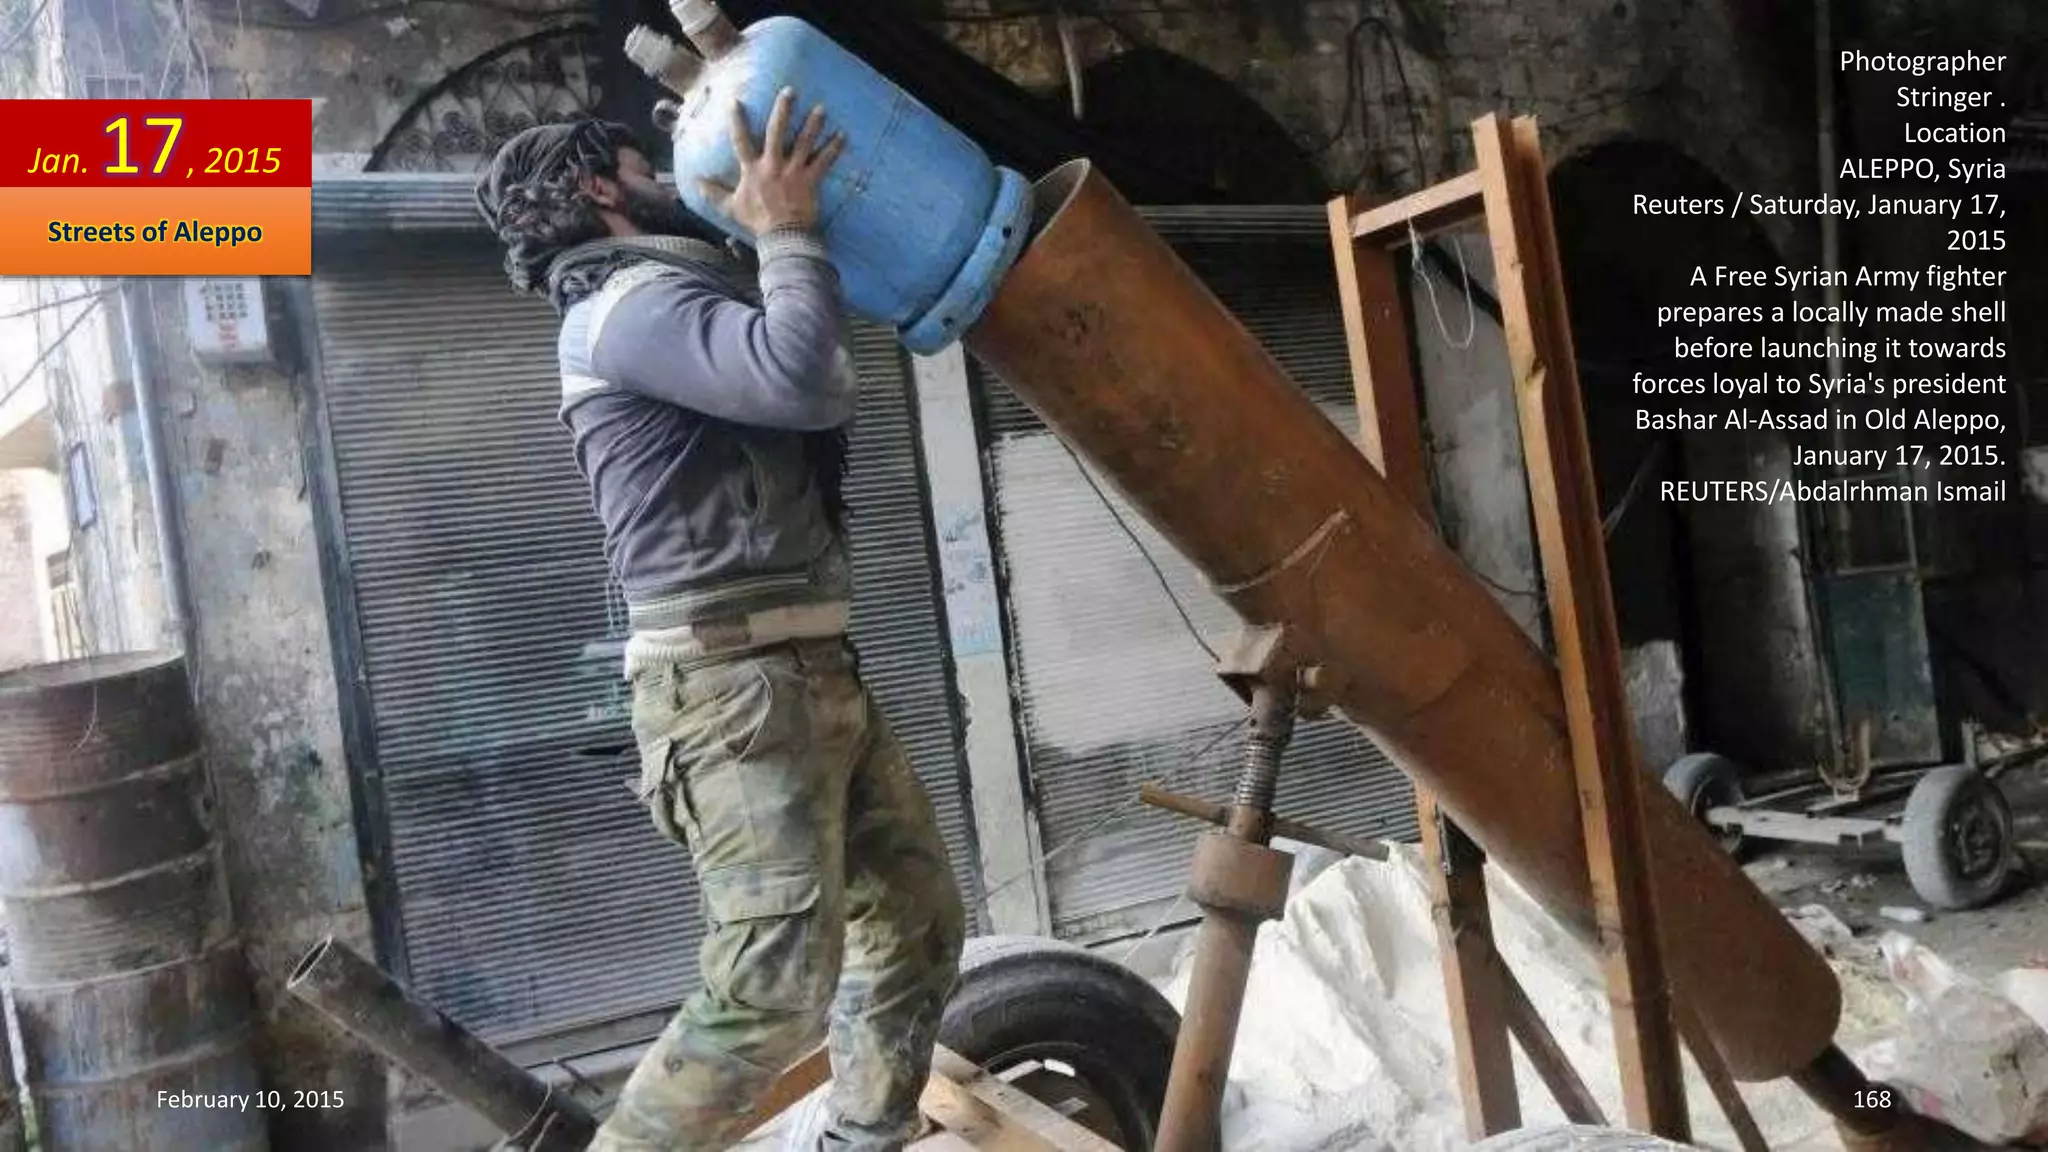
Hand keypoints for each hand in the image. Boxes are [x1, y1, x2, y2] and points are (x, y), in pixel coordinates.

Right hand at [699, 88, 845, 236]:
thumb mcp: (730, 207)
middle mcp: (773, 165)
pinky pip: (824, 162)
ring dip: (813, 124)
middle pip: (776, 132)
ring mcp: (793, 171)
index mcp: (752, 170)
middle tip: (790, 91)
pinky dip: (834, 149)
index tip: (735, 101)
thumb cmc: (756, 221)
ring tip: (821, 108)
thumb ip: (713, 193)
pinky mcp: (810, 180)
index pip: (741, 140)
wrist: (782, 236)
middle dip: (783, 110)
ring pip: (804, 142)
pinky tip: (842, 136)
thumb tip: (696, 183)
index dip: (737, 121)